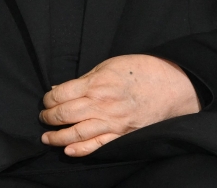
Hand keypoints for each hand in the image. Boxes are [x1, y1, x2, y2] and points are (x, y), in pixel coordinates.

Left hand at [39, 54, 198, 156]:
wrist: (173, 86)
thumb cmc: (142, 71)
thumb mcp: (110, 65)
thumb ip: (85, 78)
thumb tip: (61, 89)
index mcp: (97, 83)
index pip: (61, 95)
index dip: (48, 99)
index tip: (46, 101)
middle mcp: (102, 104)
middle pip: (65, 114)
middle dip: (49, 118)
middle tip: (43, 118)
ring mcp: (112, 123)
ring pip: (76, 133)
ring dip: (58, 137)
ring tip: (48, 138)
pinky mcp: (122, 135)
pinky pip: (97, 146)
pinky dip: (80, 150)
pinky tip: (69, 150)